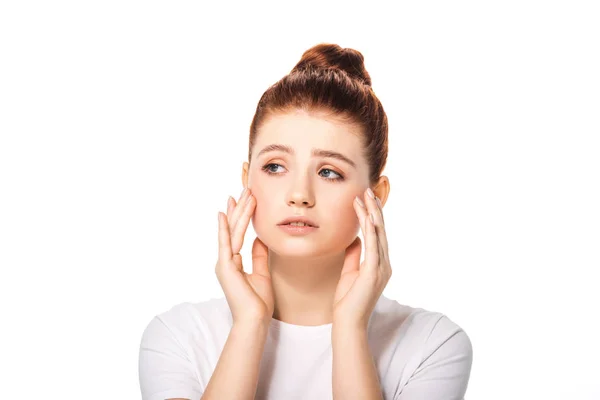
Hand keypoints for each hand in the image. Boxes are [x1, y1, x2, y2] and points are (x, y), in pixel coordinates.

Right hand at [216, 187, 273, 325]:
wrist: (254, 320)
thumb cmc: (258, 302)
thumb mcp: (261, 273)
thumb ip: (258, 255)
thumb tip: (260, 238)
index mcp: (233, 262)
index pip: (237, 232)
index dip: (240, 215)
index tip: (243, 199)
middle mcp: (226, 260)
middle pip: (234, 228)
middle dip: (239, 207)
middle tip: (244, 188)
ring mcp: (224, 263)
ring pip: (232, 231)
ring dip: (239, 211)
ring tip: (244, 193)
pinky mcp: (225, 267)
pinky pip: (226, 243)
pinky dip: (225, 228)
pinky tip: (224, 213)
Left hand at [332, 188, 391, 329]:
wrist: (348, 323)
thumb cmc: (347, 302)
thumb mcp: (350, 273)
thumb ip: (354, 256)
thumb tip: (355, 239)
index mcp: (380, 264)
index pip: (378, 234)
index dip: (373, 215)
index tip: (365, 198)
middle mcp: (384, 264)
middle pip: (381, 230)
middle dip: (374, 208)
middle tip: (368, 190)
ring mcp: (381, 268)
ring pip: (379, 233)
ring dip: (372, 213)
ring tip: (365, 196)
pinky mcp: (373, 273)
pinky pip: (373, 246)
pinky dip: (371, 229)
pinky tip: (367, 216)